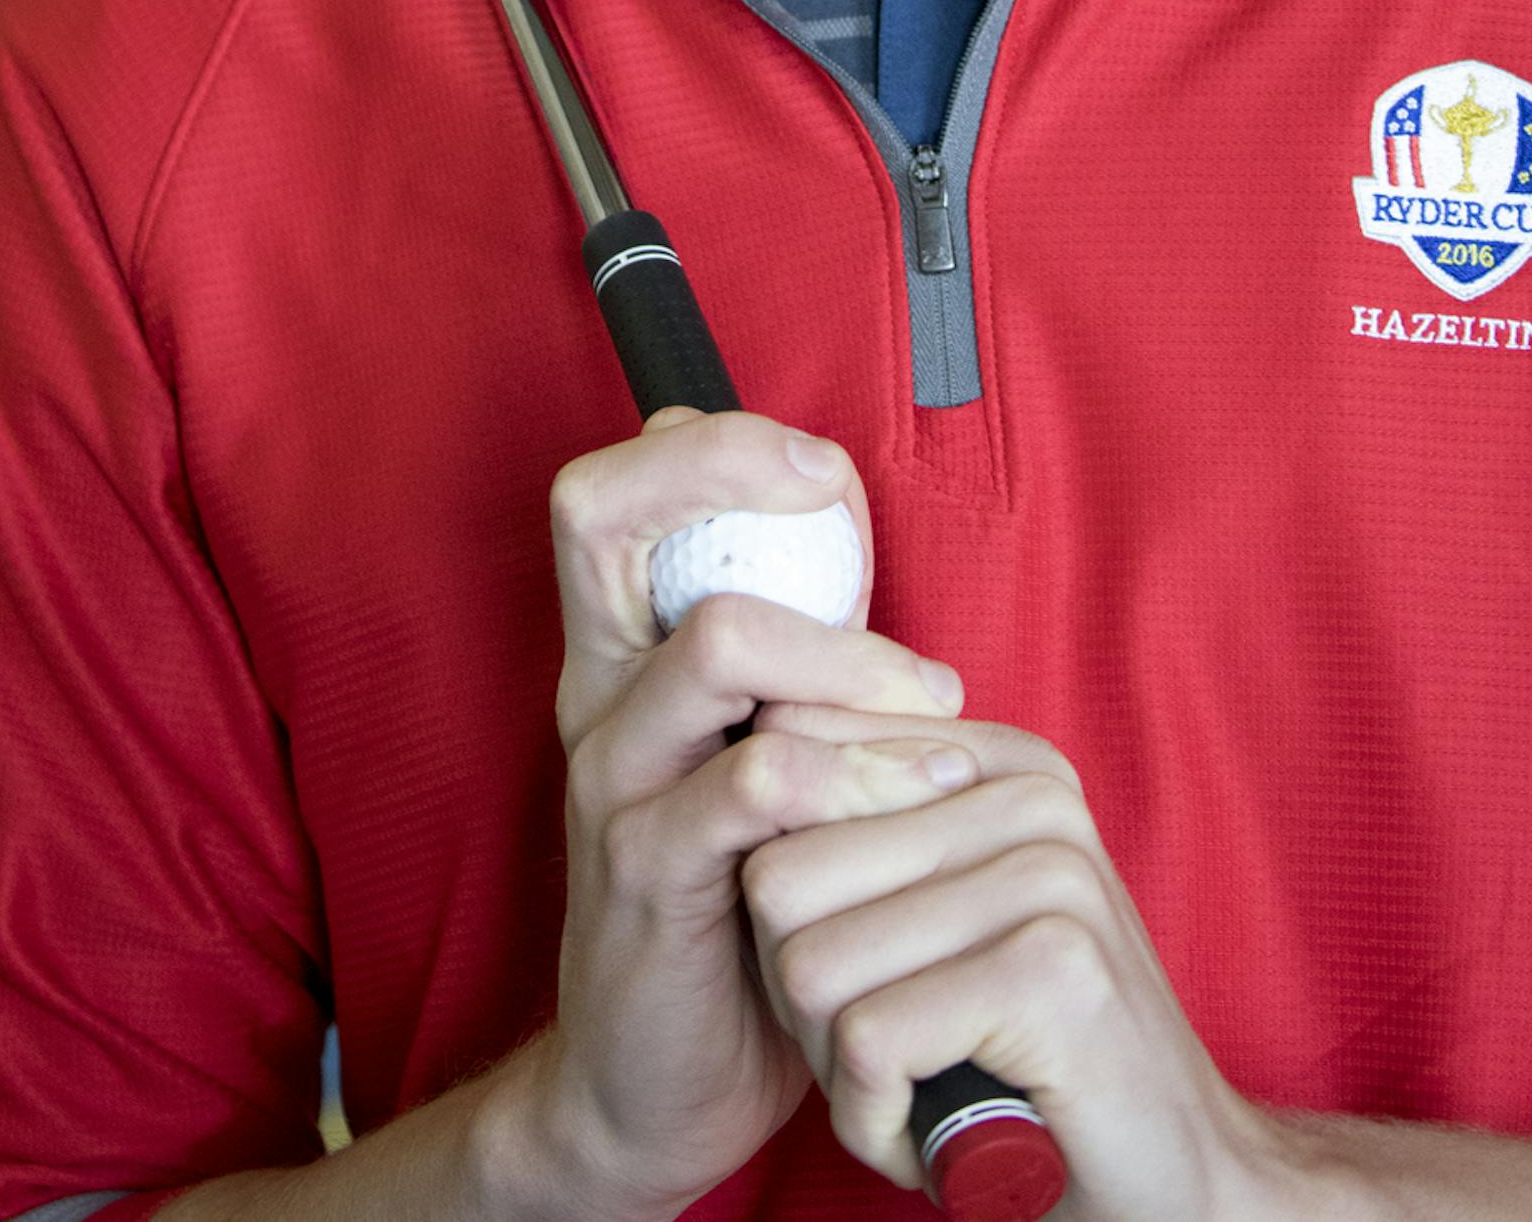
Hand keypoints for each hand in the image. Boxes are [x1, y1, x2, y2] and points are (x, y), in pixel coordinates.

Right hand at [501, 405, 974, 1221]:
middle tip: (839, 499)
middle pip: (601, 514)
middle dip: (727, 467)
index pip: (613, 490)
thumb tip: (845, 533)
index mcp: (618, 656)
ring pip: (716, 641)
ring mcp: (614, 779)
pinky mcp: (650, 872)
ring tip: (934, 699)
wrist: (654, 1087)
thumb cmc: (731, 902)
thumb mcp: (753, 757)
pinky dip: (857, 770)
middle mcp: (598, 695)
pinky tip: (920, 789)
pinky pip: (756, 783)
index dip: (711, 444)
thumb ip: (787, 657)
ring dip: (847, 651)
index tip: (820, 470)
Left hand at [741, 700, 1301, 1218]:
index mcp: (1003, 762)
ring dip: (833, 1067)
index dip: (785, 900)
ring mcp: (1048, 879)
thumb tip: (752, 746)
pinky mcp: (1052, 974)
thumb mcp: (937, 923)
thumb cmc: (1023, 1060)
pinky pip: (867, 1042)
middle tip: (879, 1051)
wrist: (1177, 1181)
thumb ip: (861, 834)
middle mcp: (1031, 798)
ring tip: (914, 1086)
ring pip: (813, 963)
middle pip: (780, 874)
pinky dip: (873, 1119)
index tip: (861, 967)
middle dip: (795, 994)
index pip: (796, 762)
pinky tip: (931, 1134)